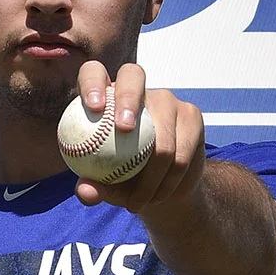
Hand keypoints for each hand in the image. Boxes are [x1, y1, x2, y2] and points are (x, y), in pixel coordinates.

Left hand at [74, 61, 205, 213]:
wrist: (161, 188)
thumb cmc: (121, 181)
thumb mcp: (103, 187)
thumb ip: (91, 188)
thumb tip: (85, 191)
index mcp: (104, 96)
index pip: (93, 73)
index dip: (93, 83)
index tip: (94, 107)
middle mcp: (136, 89)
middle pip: (132, 75)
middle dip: (128, 97)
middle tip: (123, 129)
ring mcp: (166, 99)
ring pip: (162, 129)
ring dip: (152, 172)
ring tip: (138, 201)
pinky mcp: (191, 115)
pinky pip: (182, 150)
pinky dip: (170, 178)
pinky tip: (160, 196)